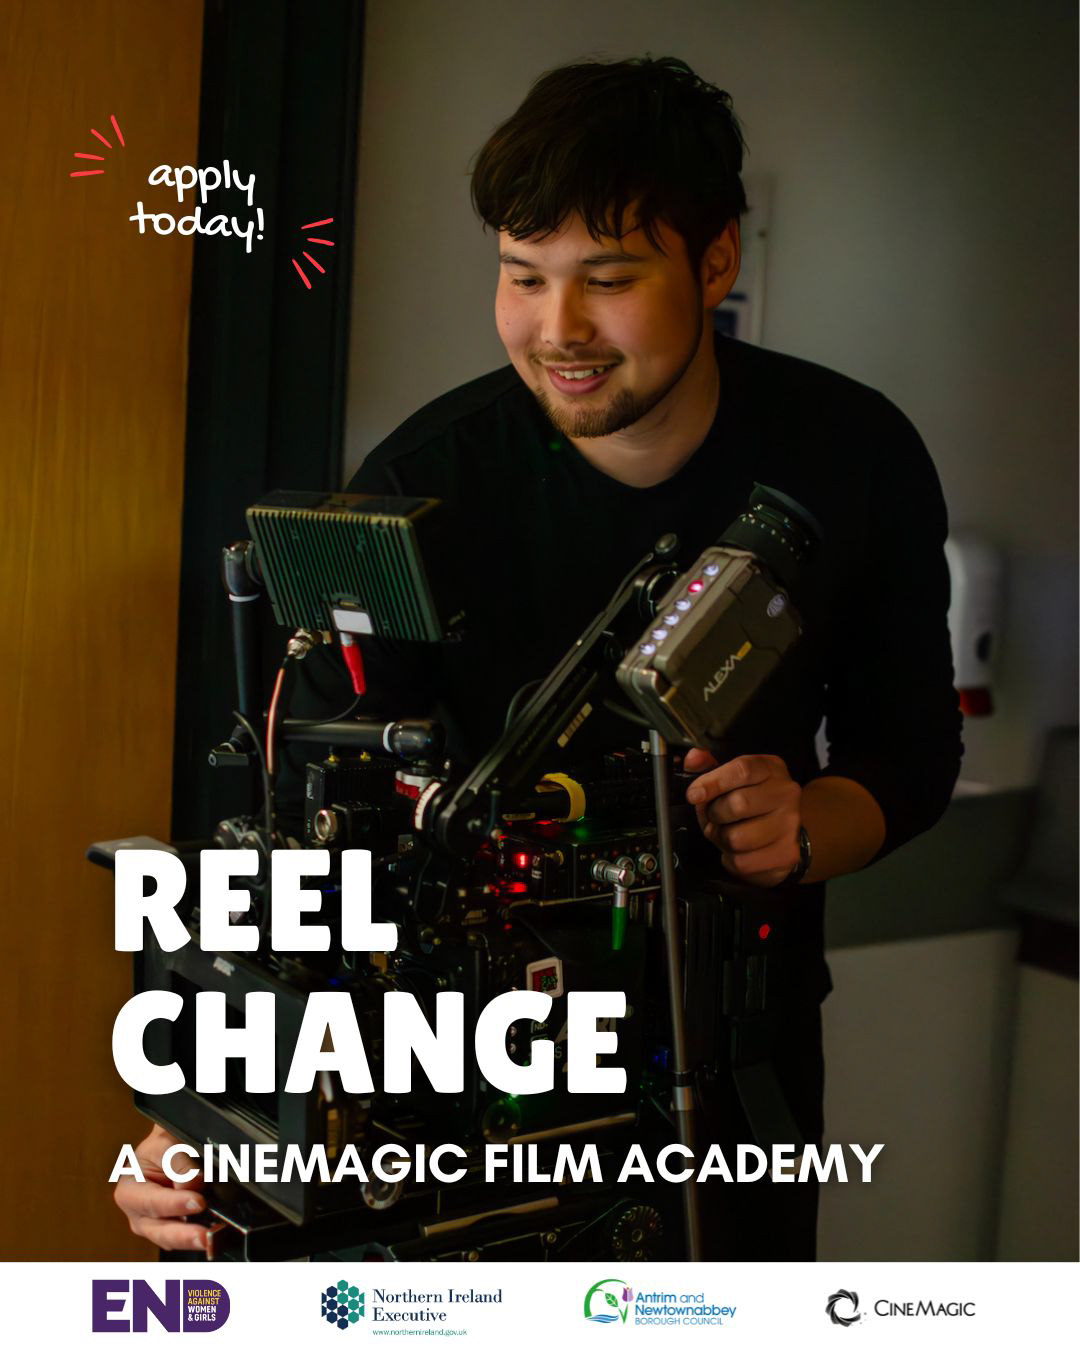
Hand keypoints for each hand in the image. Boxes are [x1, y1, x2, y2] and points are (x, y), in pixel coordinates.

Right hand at [114, 1124, 209, 1252]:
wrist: (169, 1149)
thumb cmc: (161, 1147)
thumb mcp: (165, 1144)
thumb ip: (177, 1163)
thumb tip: (192, 1183)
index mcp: (129, 1191)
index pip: (151, 1201)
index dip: (175, 1204)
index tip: (198, 1202)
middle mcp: (138, 1214)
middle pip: (159, 1230)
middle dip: (183, 1235)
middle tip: (205, 1236)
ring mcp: (154, 1226)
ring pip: (172, 1240)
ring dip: (192, 1241)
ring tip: (212, 1240)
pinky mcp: (172, 1231)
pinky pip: (184, 1239)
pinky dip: (198, 1238)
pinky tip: (214, 1236)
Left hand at [684, 749, 801, 887]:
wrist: (786, 829)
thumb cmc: (752, 801)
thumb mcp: (732, 777)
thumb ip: (709, 766)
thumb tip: (693, 758)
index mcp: (770, 769)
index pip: (742, 770)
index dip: (713, 782)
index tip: (694, 794)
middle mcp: (786, 793)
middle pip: (738, 805)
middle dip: (714, 814)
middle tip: (714, 816)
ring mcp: (790, 825)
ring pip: (737, 838)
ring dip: (721, 838)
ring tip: (725, 833)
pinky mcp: (786, 854)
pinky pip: (742, 862)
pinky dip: (731, 859)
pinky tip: (738, 849)